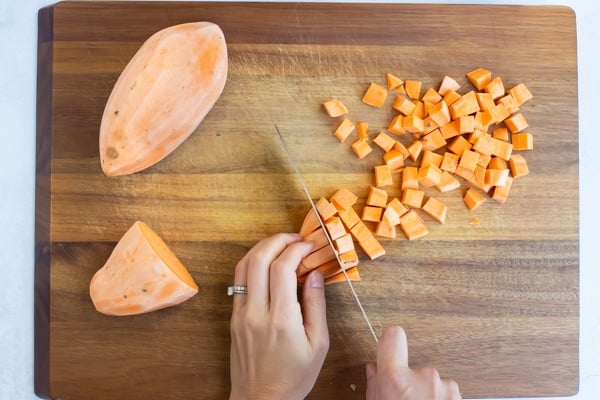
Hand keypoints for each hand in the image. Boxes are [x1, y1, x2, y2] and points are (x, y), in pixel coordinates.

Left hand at [229, 233, 329, 399]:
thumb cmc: (294, 377)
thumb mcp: (318, 344)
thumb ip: (317, 305)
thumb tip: (316, 273)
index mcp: (282, 320)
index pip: (283, 268)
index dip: (296, 248)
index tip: (309, 244)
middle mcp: (257, 313)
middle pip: (259, 259)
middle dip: (278, 240)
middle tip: (295, 238)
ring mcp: (241, 314)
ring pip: (243, 266)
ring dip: (262, 248)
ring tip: (281, 244)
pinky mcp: (233, 317)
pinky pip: (238, 281)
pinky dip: (252, 263)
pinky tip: (267, 262)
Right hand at [366, 326, 460, 399]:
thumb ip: (376, 385)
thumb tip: (375, 371)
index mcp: (396, 379)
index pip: (392, 337)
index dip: (390, 339)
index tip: (390, 340)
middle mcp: (423, 378)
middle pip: (414, 367)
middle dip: (411, 383)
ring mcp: (445, 387)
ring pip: (432, 383)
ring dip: (428, 394)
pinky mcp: (459, 396)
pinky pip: (446, 393)